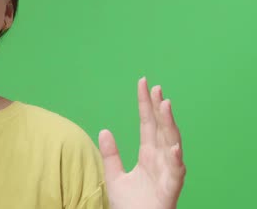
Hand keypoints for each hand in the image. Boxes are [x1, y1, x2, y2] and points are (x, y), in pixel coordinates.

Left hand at [98, 77, 185, 208]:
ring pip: (171, 143)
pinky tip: (173, 145)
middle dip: (158, 108)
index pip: (147, 123)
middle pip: (161, 128)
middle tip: (155, 88)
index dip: (145, 104)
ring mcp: (167, 172)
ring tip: (164, 104)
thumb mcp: (114, 176)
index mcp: (148, 155)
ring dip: (169, 124)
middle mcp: (160, 160)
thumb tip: (104, 130)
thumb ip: (110, 154)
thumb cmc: (129, 205)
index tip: (143, 83)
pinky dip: (175, 159)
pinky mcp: (170, 188)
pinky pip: (175, 172)